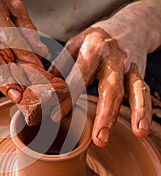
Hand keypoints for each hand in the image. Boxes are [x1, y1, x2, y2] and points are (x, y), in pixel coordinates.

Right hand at [0, 0, 47, 102]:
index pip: (8, 37)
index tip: (36, 71)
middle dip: (6, 79)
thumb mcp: (13, 6)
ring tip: (18, 88)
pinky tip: (3, 66)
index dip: (23, 55)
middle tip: (19, 97)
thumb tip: (41, 53)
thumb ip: (27, 29)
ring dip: (4, 78)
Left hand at [49, 1, 160, 147]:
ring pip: (132, 91)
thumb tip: (42, 88)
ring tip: (131, 134)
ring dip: (132, 114)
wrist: (129, 24)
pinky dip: (144, 111)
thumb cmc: (96, 37)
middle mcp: (113, 58)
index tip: (54, 116)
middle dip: (104, 115)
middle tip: (98, 139)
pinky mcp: (139, 73)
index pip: (79, 77)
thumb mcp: (75, 44)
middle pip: (110, 88)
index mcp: (93, 48)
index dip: (67, 97)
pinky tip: (142, 128)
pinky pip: (144, 93)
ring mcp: (129, 66)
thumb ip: (61, 66)